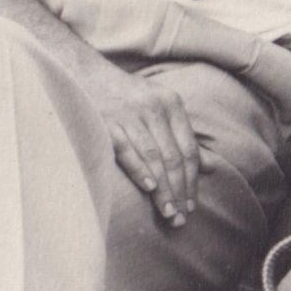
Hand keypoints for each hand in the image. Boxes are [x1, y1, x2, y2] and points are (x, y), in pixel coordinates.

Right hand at [78, 58, 199, 226]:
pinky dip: (139, 169)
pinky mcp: (105, 121)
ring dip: (163, 189)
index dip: (192, 180)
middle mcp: (153, 107)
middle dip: (180, 191)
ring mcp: (128, 114)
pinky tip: (149, 188)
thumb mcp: (159, 107)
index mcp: (170, 103)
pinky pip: (126, 149)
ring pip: (154, 157)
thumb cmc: (123, 96)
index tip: (192, 204)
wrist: (81, 72)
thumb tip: (210, 167)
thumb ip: (183, 136)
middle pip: (173, 157)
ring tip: (168, 212)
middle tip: (181, 217)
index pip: (188, 149)